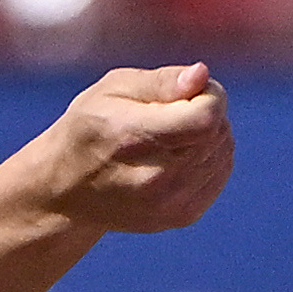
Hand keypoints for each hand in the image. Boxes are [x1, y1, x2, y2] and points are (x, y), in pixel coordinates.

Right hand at [42, 63, 233, 233]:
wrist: (68, 189)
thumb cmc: (90, 128)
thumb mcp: (113, 89)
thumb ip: (162, 81)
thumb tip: (202, 76)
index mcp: (134, 138)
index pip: (206, 118)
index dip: (208, 95)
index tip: (186, 91)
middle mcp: (155, 178)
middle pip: (218, 132)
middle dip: (206, 111)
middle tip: (171, 111)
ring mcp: (171, 203)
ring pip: (224, 152)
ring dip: (209, 134)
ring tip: (171, 133)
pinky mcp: (183, 215)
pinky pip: (220, 172)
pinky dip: (209, 156)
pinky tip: (178, 153)